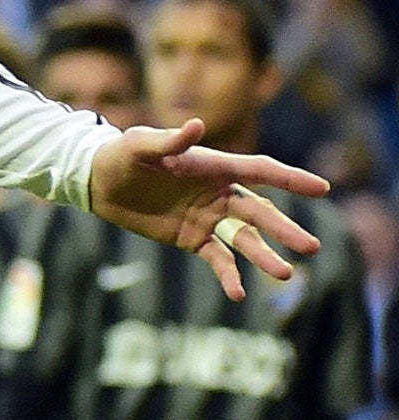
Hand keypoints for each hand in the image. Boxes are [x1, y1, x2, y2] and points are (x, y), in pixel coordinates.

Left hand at [86, 120, 328, 299]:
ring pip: (244, 240)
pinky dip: (229, 275)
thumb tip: (196, 125)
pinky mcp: (191, 239)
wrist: (97, 182)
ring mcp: (207, 218)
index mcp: (213, 166)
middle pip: (259, 212)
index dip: (291, 179)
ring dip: (264, 256)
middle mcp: (218, 193)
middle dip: (284, 229)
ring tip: (284, 274)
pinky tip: (240, 294)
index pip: (260, 172)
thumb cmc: (120, 155)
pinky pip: (217, 259)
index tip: (322, 188)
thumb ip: (169, 140)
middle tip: (311, 247)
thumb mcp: (141, 145)